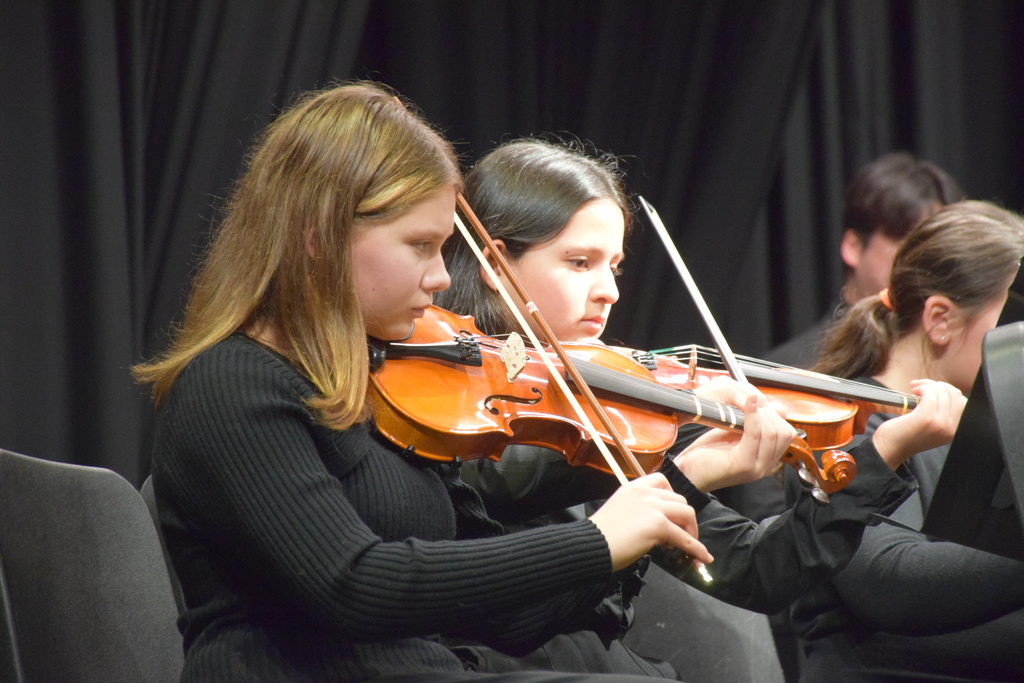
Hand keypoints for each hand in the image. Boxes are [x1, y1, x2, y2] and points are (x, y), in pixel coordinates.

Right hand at [589, 473, 712, 571]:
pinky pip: (685, 538)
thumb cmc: (602, 534)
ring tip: (684, 546)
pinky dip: (697, 549)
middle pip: (680, 500)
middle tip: (678, 536)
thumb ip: (640, 509)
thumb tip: (661, 525)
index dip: (672, 497)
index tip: (670, 513)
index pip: (662, 480)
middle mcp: (645, 492)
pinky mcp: (658, 526)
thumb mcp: (621, 510)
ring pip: (687, 514)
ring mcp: (653, 508)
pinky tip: (702, 558)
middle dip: (683, 519)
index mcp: (634, 487)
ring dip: (691, 531)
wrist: (591, 545)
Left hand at [673, 386, 795, 490]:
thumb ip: (755, 424)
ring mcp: (757, 467)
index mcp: (767, 458)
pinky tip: (741, 404)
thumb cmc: (709, 452)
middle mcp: (766, 466)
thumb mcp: (737, 435)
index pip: (787, 432)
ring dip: (758, 412)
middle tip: (748, 400)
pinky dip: (750, 416)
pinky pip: (754, 435)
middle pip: (784, 432)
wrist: (688, 471)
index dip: (774, 413)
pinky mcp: (744, 465)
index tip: (755, 400)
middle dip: (768, 412)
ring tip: (740, 401)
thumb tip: (775, 407)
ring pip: (772, 433)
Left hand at [871, 379, 965, 468]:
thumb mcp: (932, 427)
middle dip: (938, 385)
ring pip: (942, 392)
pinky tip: (914, 390)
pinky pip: (930, 394)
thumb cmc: (906, 434)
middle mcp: (952, 429)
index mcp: (955, 431)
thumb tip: (943, 389)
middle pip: (955, 395)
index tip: (934, 389)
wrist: (890, 448)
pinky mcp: (926, 419)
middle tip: (922, 386)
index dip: (948, 391)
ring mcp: (940, 424)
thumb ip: (942, 413)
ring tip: (915, 388)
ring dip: (927, 384)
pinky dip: (922, 387)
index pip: (963, 403)